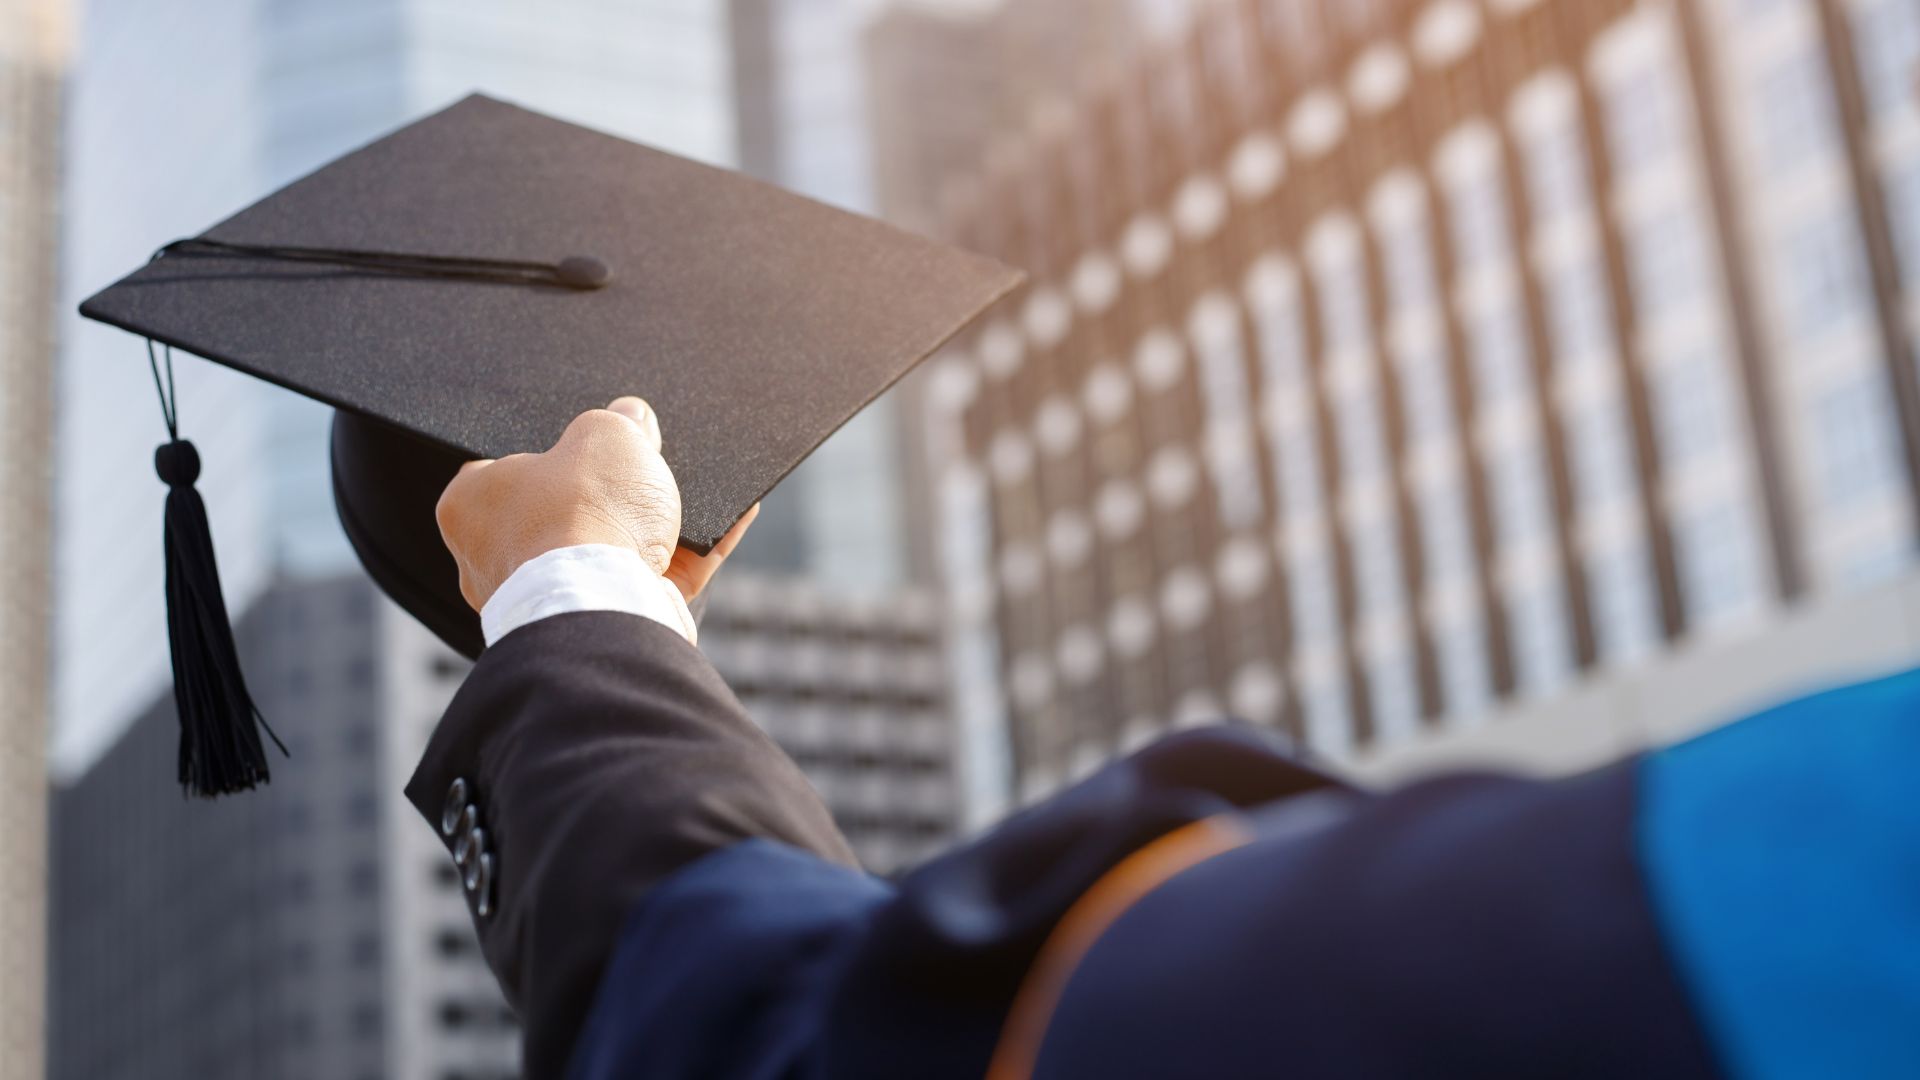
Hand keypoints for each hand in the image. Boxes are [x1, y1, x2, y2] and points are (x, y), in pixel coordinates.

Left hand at [436, 396, 756, 610]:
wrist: (607, 605)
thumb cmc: (581, 517)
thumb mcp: (605, 435)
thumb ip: (619, 421)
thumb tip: (633, 419)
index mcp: (470, 506)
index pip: (504, 467)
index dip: (553, 449)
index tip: (591, 440)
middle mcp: (497, 560)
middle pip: (563, 510)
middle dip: (608, 490)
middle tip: (643, 462)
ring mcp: (551, 597)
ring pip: (610, 548)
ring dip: (652, 525)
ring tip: (692, 492)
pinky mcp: (606, 622)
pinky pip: (657, 578)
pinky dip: (693, 553)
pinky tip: (731, 518)